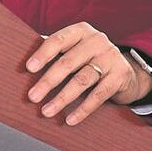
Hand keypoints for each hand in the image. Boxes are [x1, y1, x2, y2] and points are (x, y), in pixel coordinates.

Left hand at [25, 22, 151, 125]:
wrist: (126, 71)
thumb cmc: (89, 58)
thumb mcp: (75, 49)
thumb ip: (56, 52)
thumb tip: (25, 66)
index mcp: (81, 31)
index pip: (58, 41)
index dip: (42, 54)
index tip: (28, 68)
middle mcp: (97, 40)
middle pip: (68, 63)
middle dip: (48, 81)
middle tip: (32, 97)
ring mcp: (110, 58)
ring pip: (82, 80)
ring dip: (62, 98)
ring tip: (47, 111)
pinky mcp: (120, 76)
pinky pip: (98, 95)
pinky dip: (83, 109)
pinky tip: (70, 119)